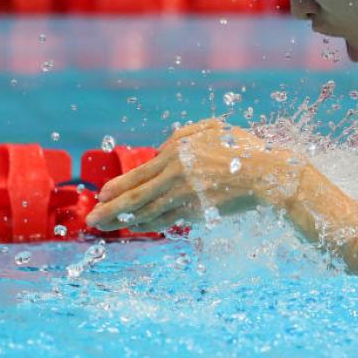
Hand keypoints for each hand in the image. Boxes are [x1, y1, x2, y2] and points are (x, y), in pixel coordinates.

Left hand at [84, 117, 303, 232]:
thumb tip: (161, 150)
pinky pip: (165, 220)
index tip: (102, 195)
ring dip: (122, 220)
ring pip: (145, 210)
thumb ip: (185, 135)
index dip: (118, 186)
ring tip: (104, 227)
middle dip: (110, 207)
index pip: (140, 172)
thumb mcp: (213, 129)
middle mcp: (174, 172)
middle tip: (91, 219)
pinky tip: (136, 228)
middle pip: (135, 194)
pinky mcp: (194, 210)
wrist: (265, 173)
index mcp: (176, 150)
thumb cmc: (243, 148)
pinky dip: (147, 225)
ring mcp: (183, 193)